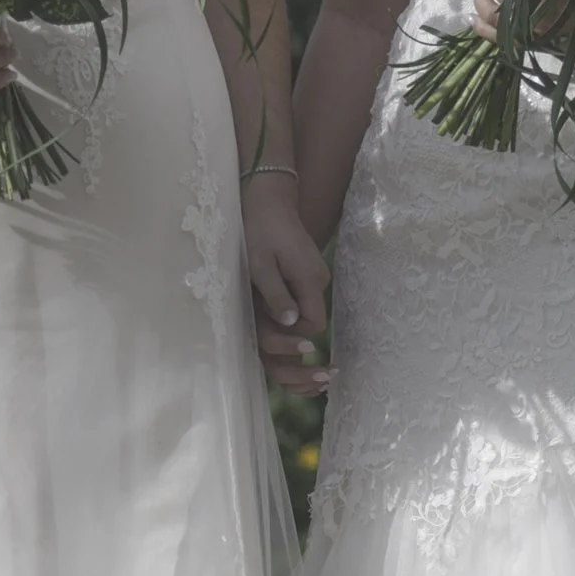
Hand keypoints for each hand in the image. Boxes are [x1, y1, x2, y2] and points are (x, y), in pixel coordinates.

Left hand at [245, 174, 330, 395]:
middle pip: (313, 326)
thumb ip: (276, 295)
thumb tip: (291, 325)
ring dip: (294, 339)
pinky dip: (292, 323)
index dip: (297, 340)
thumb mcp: (261, 264)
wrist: (267, 197)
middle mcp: (315, 282)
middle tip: (312, 378)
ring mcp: (310, 279)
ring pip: (306, 318)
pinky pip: (299, 306)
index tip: (287, 347)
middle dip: (304, 351)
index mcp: (309, 280)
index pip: (312, 324)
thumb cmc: (259, 229)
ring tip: (300, 371)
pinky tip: (284, 337)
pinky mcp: (301, 276)